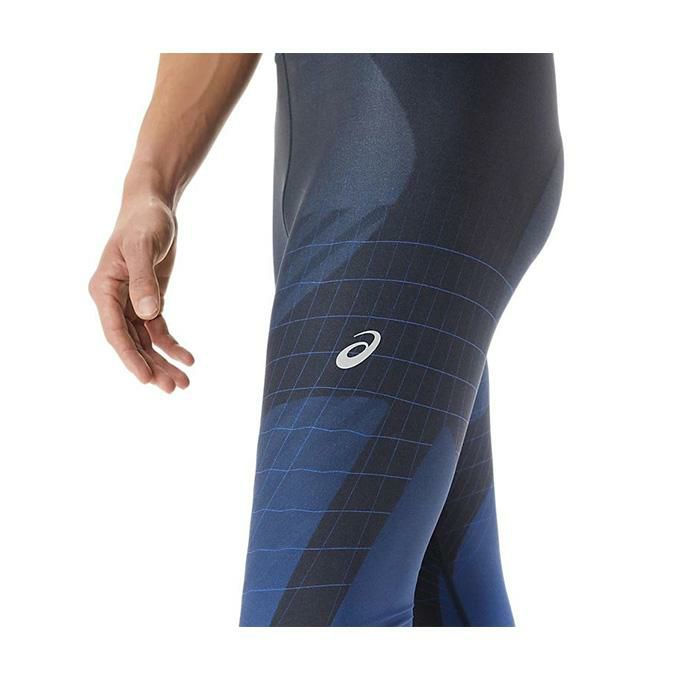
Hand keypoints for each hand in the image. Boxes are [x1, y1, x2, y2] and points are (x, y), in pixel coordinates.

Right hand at [89, 195, 193, 392]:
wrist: (153, 207)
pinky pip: (158, 330)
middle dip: (151, 366)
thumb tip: (147, 314)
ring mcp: (131, 302)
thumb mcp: (143, 247)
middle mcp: (114, 300)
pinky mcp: (149, 299)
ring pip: (145, 341)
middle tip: (173, 388)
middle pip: (132, 342)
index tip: (146, 379)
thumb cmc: (144, 221)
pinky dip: (172, 345)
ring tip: (184, 383)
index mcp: (104, 288)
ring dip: (163, 361)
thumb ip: (144, 280)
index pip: (115, 331)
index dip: (130, 357)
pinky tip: (188, 358)